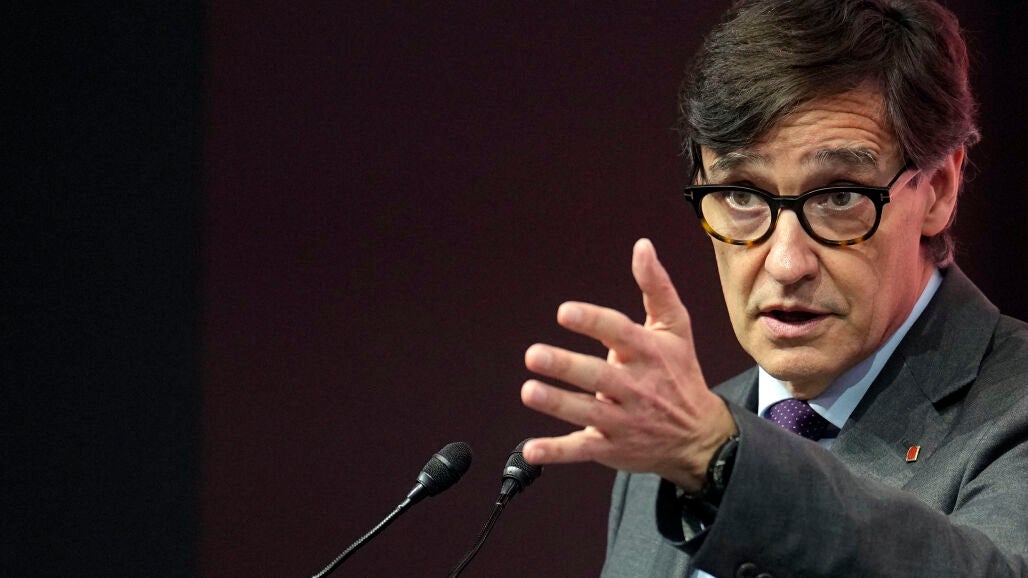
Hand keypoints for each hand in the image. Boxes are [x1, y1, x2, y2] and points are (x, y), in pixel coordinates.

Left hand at [521, 238, 736, 490]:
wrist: (699, 436)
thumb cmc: (679, 374)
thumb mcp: (676, 328)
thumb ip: (656, 287)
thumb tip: (642, 246)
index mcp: (648, 353)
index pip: (619, 333)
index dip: (591, 321)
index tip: (564, 312)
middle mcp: (636, 388)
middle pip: (598, 376)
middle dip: (565, 367)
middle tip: (533, 355)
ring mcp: (622, 420)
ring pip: (587, 413)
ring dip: (557, 403)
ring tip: (529, 391)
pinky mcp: (610, 447)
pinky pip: (581, 450)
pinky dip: (555, 452)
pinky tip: (531, 450)